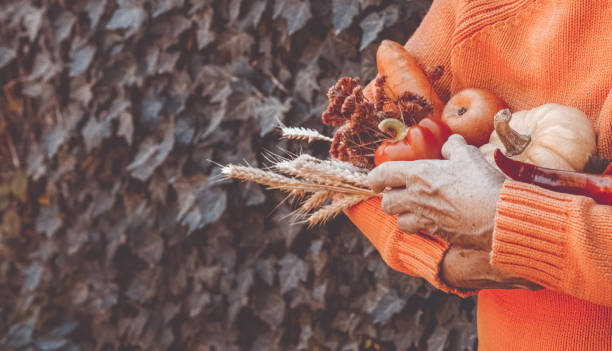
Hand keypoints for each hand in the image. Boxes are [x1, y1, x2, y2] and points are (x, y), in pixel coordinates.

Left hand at [368, 134, 540, 289]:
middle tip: (399, 192)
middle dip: (389, 197)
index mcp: (418, 175)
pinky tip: (429, 220)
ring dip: (402, 214)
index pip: (382, 175)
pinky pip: (417, 231)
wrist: (498, 217)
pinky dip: (418, 227)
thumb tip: (450, 143)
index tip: (376, 179)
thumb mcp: (468, 155)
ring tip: (413, 208)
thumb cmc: (482, 183)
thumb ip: (453, 147)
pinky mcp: (435, 233)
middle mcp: (415, 198)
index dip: (375, 177)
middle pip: (386, 202)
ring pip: (398, 220)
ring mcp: (424, 218)